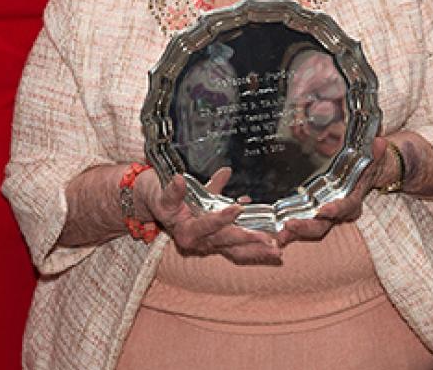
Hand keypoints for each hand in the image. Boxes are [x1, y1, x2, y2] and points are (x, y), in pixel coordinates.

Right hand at [139, 167, 281, 263]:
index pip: (206, 225)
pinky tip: (273, 247)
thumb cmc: (160, 196)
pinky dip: (255, 249)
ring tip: (278, 253)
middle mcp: (199, 243)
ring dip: (257, 252)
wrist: (155, 205)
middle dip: (249, 240)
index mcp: (186, 232)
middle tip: (269, 239)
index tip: (238, 208)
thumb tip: (178, 179)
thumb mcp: (163, 192)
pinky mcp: (218, 243)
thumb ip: (174, 190)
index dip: (222, 218)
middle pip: (226, 242)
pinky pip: (238, 249)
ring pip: (236, 251)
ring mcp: (209, 245)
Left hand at [275, 134, 395, 246]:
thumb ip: (376, 150)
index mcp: (354, 196)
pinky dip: (289, 229)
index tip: (324, 210)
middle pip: (324, 224)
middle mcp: (340, 210)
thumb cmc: (368, 161)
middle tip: (289, 226)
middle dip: (306, 227)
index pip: (346, 206)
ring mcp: (326, 213)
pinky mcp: (315, 212)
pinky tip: (274, 231)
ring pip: (311, 227)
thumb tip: (380, 144)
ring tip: (278, 235)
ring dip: (294, 232)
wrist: (370, 169)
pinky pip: (302, 222)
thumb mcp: (374, 153)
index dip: (336, 209)